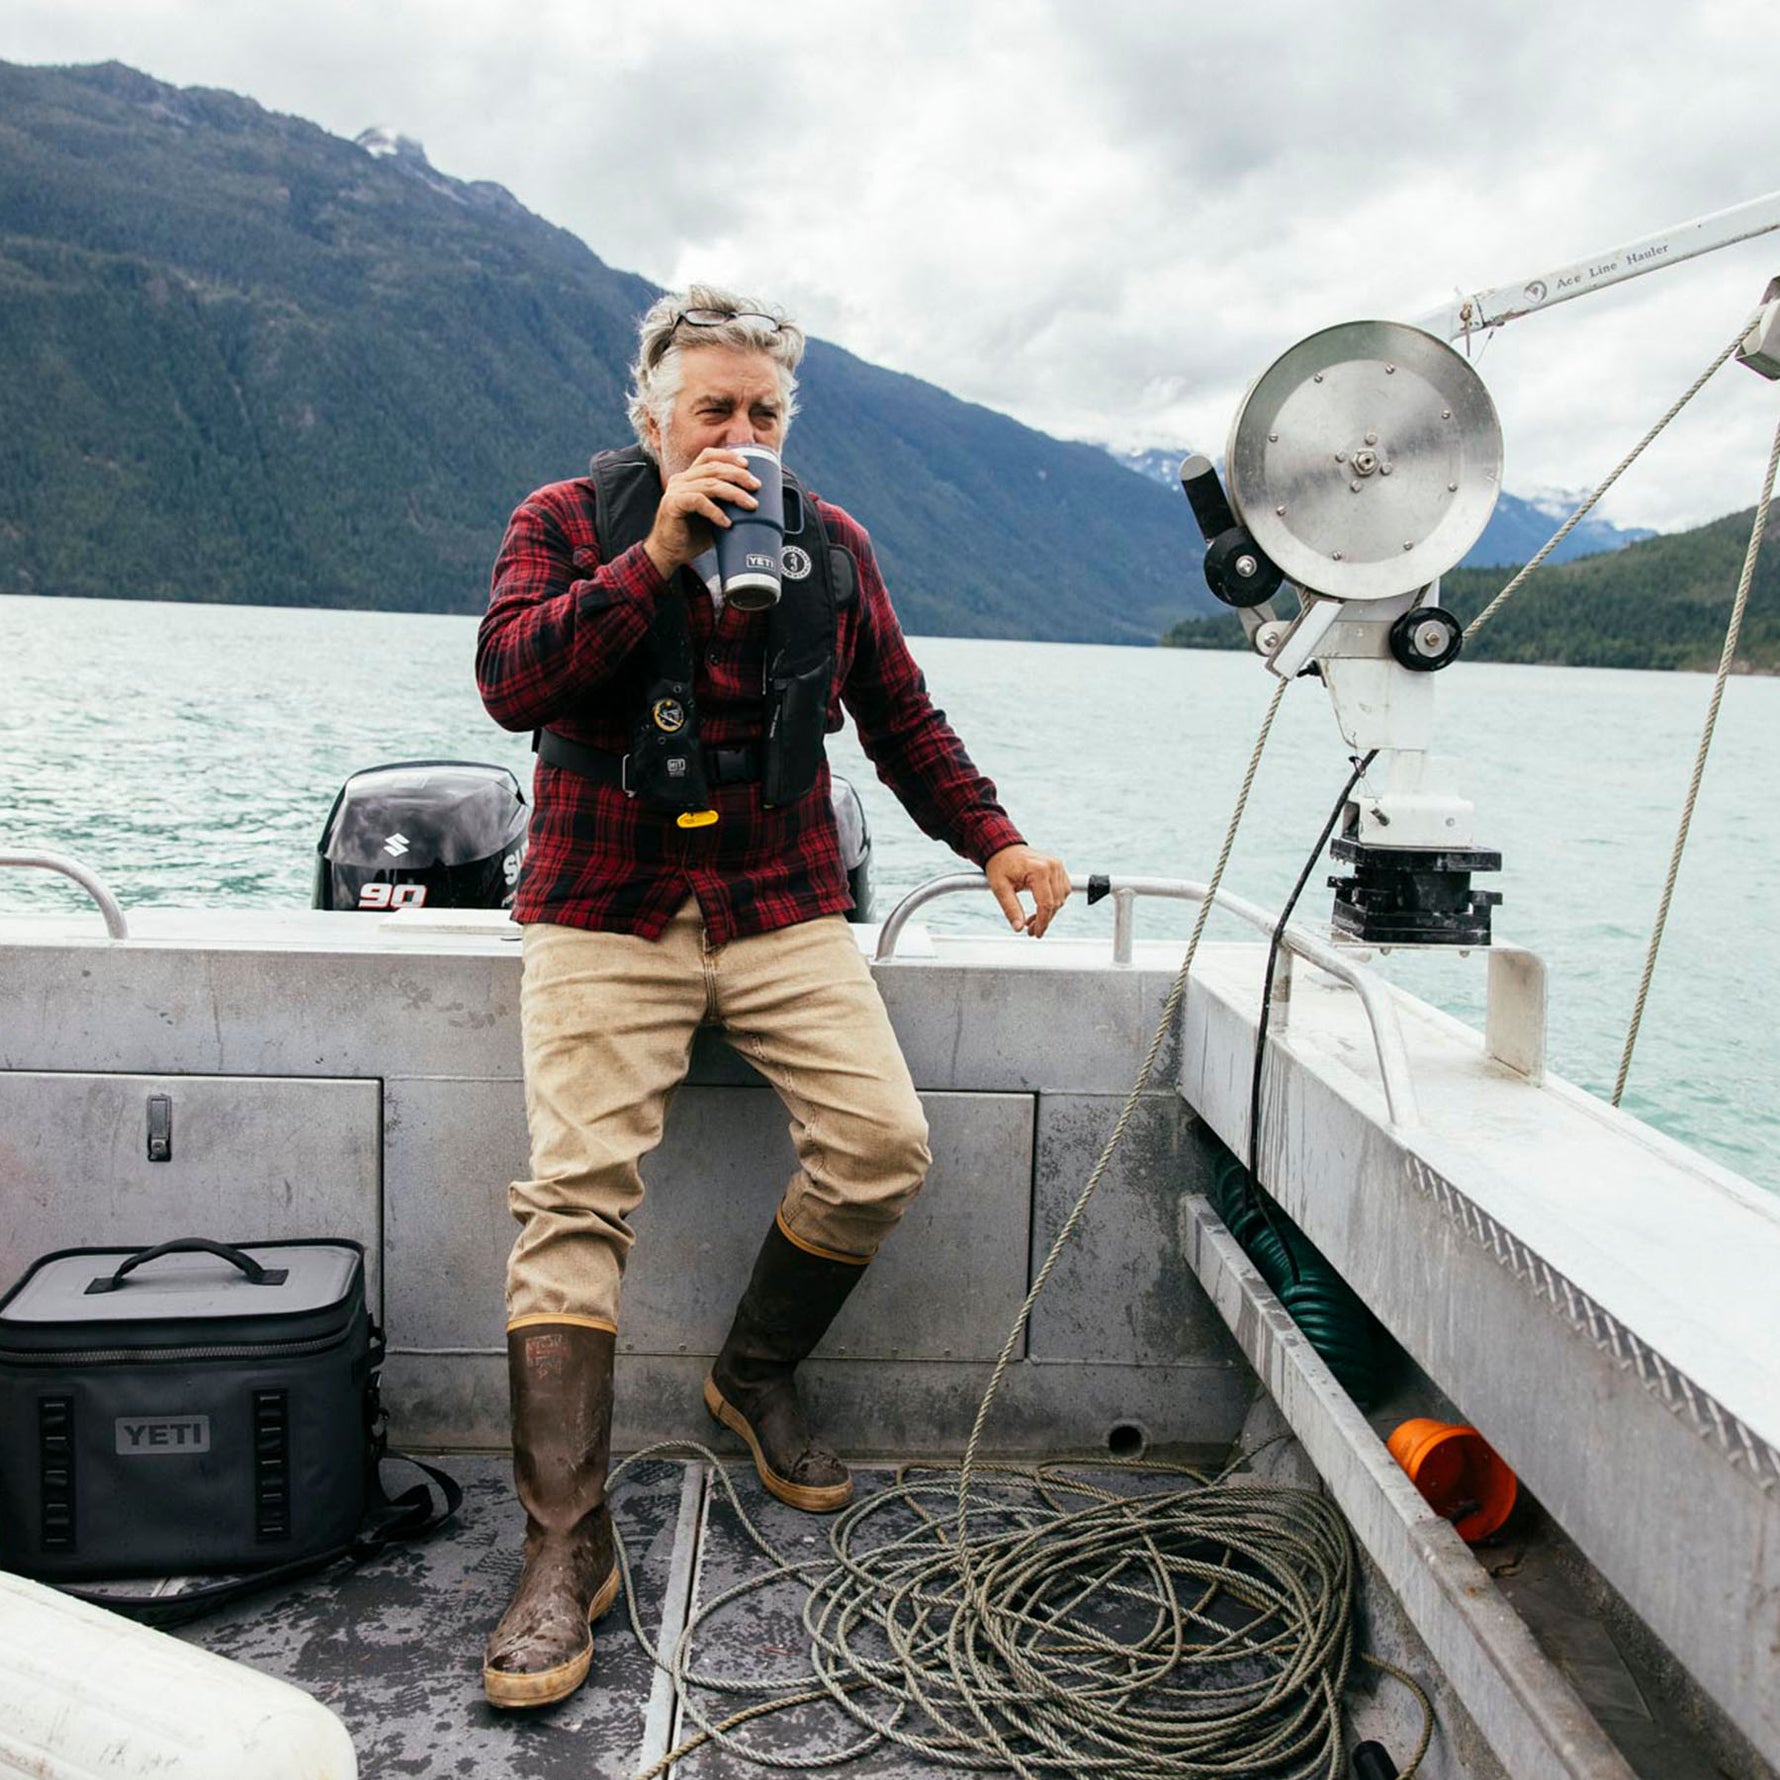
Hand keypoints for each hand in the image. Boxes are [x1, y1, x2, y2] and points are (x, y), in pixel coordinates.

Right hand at [643, 448, 759, 576]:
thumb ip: (726, 505)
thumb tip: (753, 503)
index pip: (708, 456)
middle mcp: (681, 480)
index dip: (728, 456)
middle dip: (738, 475)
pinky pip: (699, 501)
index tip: (747, 464)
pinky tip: (727, 523)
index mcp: (689, 478)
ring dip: (734, 493)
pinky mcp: (673, 504)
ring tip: (750, 505)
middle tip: (756, 486)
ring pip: (710, 484)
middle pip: (714, 468)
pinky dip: (716, 511)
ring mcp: (676, 490)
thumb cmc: (691, 536)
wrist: (669, 554)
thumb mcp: (714, 516)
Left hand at [984, 845, 1070, 938]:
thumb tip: (1018, 928)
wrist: (1003, 848)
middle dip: (1044, 919)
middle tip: (1030, 930)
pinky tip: (1040, 908)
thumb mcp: (1000, 888)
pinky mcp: (1059, 868)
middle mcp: (1052, 866)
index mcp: (1038, 870)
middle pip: (1056, 903)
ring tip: (1032, 920)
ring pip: (1061, 898)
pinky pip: (1063, 890)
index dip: (1042, 922)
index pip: (1046, 903)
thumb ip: (1010, 908)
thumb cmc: (1000, 865)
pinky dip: (1054, 901)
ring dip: (1049, 912)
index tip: (1035, 934)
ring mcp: (1057, 866)